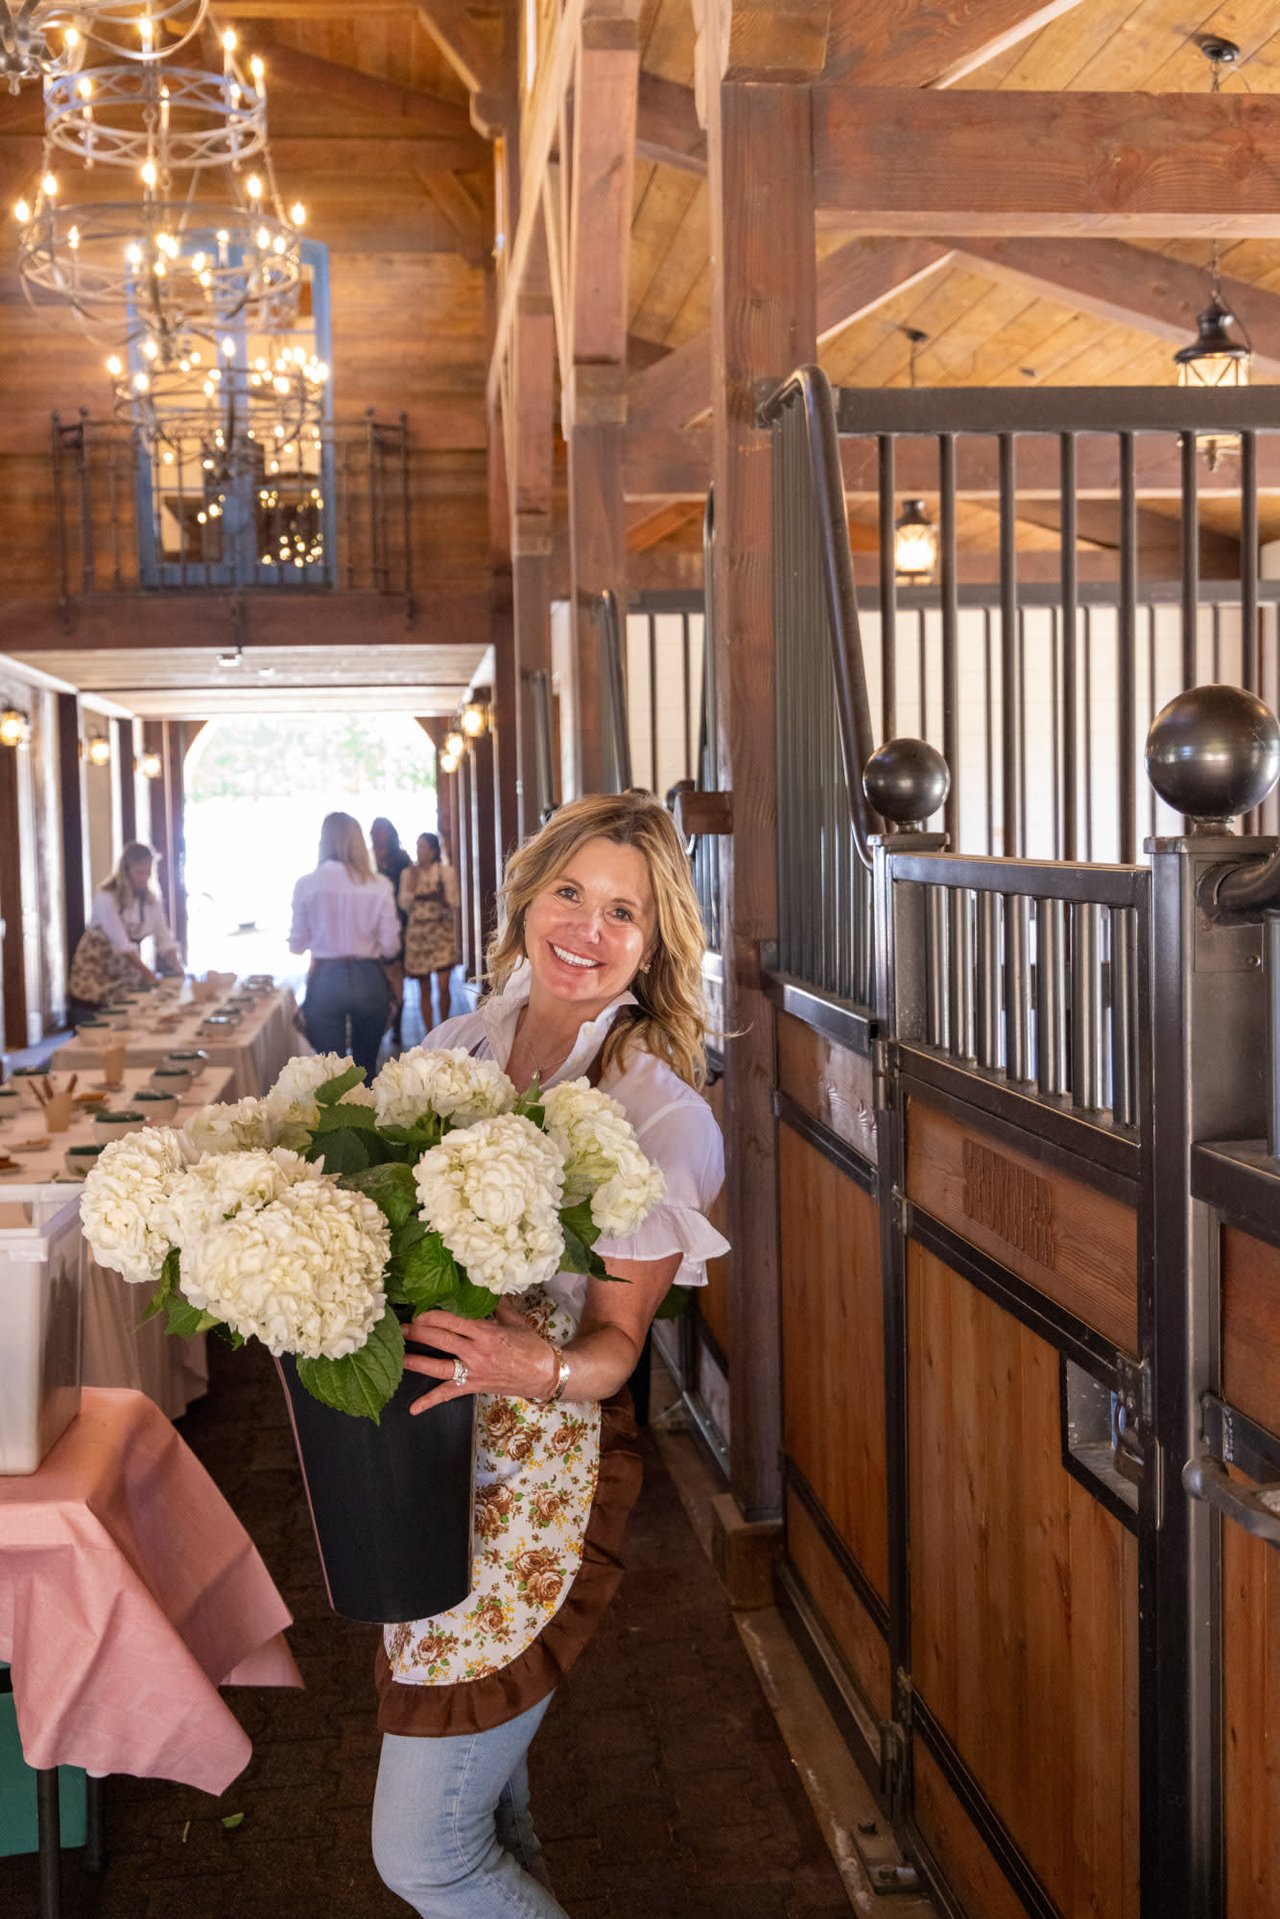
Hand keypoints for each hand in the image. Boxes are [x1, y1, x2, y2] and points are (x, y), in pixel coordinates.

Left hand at [401, 1300, 559, 1414]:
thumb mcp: (515, 1320)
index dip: (432, 1316)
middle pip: (441, 1340)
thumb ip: (497, 1304)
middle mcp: (476, 1352)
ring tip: (399, 1356)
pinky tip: (413, 1409)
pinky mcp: (473, 1387)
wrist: (545, 1374)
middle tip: (399, 1328)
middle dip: (418, 1333)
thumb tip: (485, 1285)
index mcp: (486, 1332)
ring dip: (417, 1361)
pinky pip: (448, 1394)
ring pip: (439, 1367)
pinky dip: (430, 1402)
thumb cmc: (531, 1345)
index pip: (452, 1321)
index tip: (417, 1311)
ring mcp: (473, 1371)